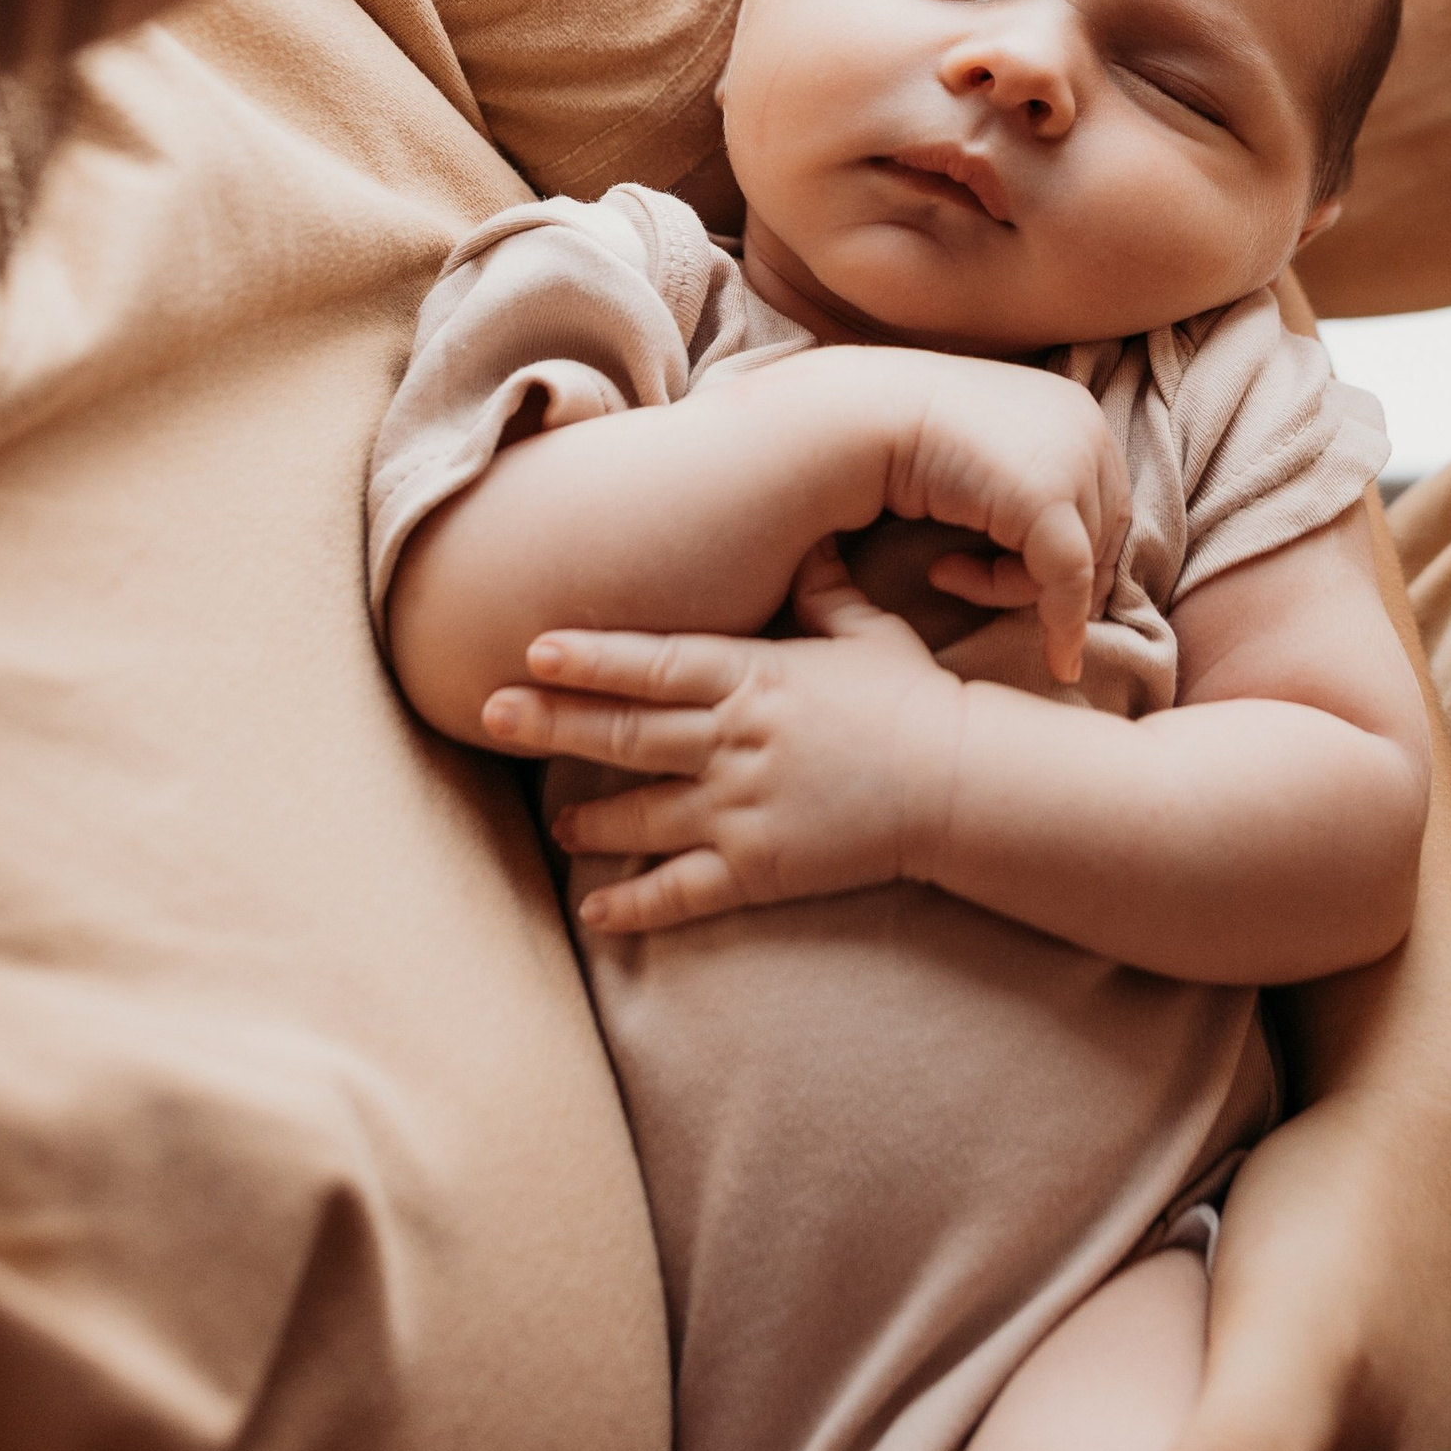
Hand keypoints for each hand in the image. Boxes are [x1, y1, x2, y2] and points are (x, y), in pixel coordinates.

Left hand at [485, 546, 964, 935]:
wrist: (961, 782)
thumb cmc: (913, 699)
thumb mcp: (866, 630)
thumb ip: (823, 588)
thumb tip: (807, 539)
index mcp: (754, 675)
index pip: (652, 662)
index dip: (588, 657)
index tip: (534, 649)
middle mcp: (734, 738)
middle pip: (624, 731)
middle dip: (551, 723)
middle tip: (490, 714)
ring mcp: (742, 807)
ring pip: (640, 814)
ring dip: (588, 819)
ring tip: (556, 824)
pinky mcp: (759, 867)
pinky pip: (680, 891)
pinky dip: (631, 905)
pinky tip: (593, 910)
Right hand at [867, 353, 1130, 684]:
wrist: (860, 417)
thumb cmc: (903, 437)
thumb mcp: (985, 455)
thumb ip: (1027, 484)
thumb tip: (1058, 556)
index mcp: (1076, 411)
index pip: (1105, 504)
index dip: (1074, 553)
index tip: (1020, 580)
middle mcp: (1088, 429)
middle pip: (1102, 536)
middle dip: (1046, 576)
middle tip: (974, 581)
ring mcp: (1072, 461)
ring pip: (1081, 566)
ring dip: (1014, 588)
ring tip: (947, 572)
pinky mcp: (1047, 499)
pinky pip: (1069, 586)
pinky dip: (1061, 629)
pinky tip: (1046, 655)